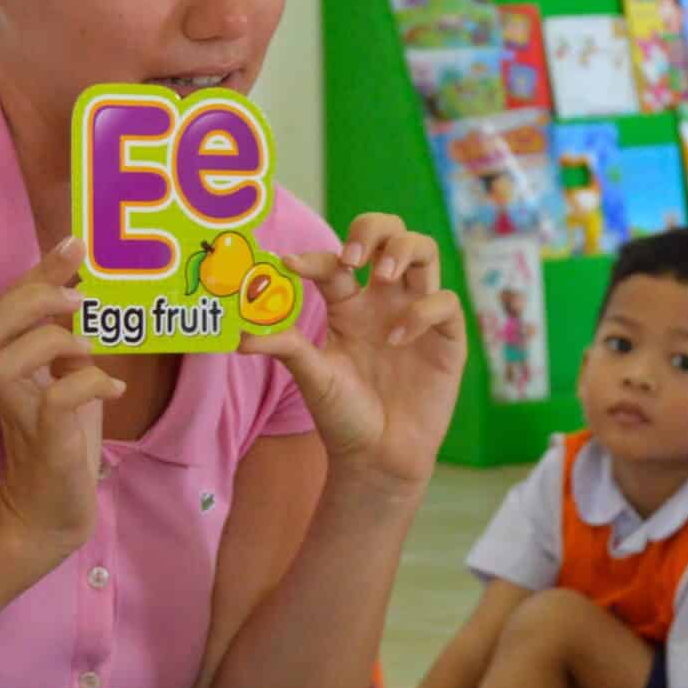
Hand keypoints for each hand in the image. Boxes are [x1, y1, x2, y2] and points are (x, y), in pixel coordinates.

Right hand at [0, 236, 124, 567]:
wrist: (51, 510)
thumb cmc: (63, 439)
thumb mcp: (70, 377)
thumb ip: (72, 340)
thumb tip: (97, 295)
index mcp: (12, 359)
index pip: (11, 303)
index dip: (39, 269)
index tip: (76, 242)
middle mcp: (5, 383)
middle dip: (32, 299)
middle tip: (80, 297)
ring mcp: (19, 413)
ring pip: (5, 360)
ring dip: (52, 341)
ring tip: (92, 345)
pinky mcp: (44, 443)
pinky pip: (53, 402)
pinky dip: (86, 386)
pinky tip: (114, 387)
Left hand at [240, 215, 462, 494]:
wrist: (377, 458)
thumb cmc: (343, 416)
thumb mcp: (312, 377)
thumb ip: (286, 348)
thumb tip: (242, 336)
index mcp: (348, 304)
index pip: (334, 263)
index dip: (314, 257)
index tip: (288, 265)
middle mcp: (384, 300)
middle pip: (390, 232)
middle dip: (372, 229)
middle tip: (352, 257)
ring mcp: (417, 314)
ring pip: (424, 252)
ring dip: (403, 250)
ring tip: (381, 274)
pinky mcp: (446, 338)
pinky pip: (444, 302)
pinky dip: (421, 311)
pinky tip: (397, 338)